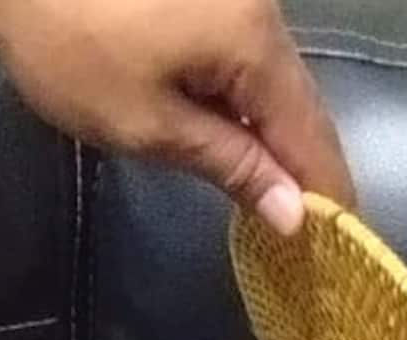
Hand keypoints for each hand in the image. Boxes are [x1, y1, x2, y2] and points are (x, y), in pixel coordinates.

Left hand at [0, 0, 354, 233]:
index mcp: (254, 42)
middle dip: (305, 169)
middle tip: (307, 234)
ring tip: (276, 199)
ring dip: (278, 139)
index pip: (310, 134)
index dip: (325, 193)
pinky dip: (251, 106)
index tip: (336, 248)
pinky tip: (242, 143)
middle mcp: (262, 10)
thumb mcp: (146, 124)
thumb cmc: (70, 45)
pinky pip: (250, 59)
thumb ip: (229, 166)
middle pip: (300, 104)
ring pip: (277, 81)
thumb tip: (293, 214)